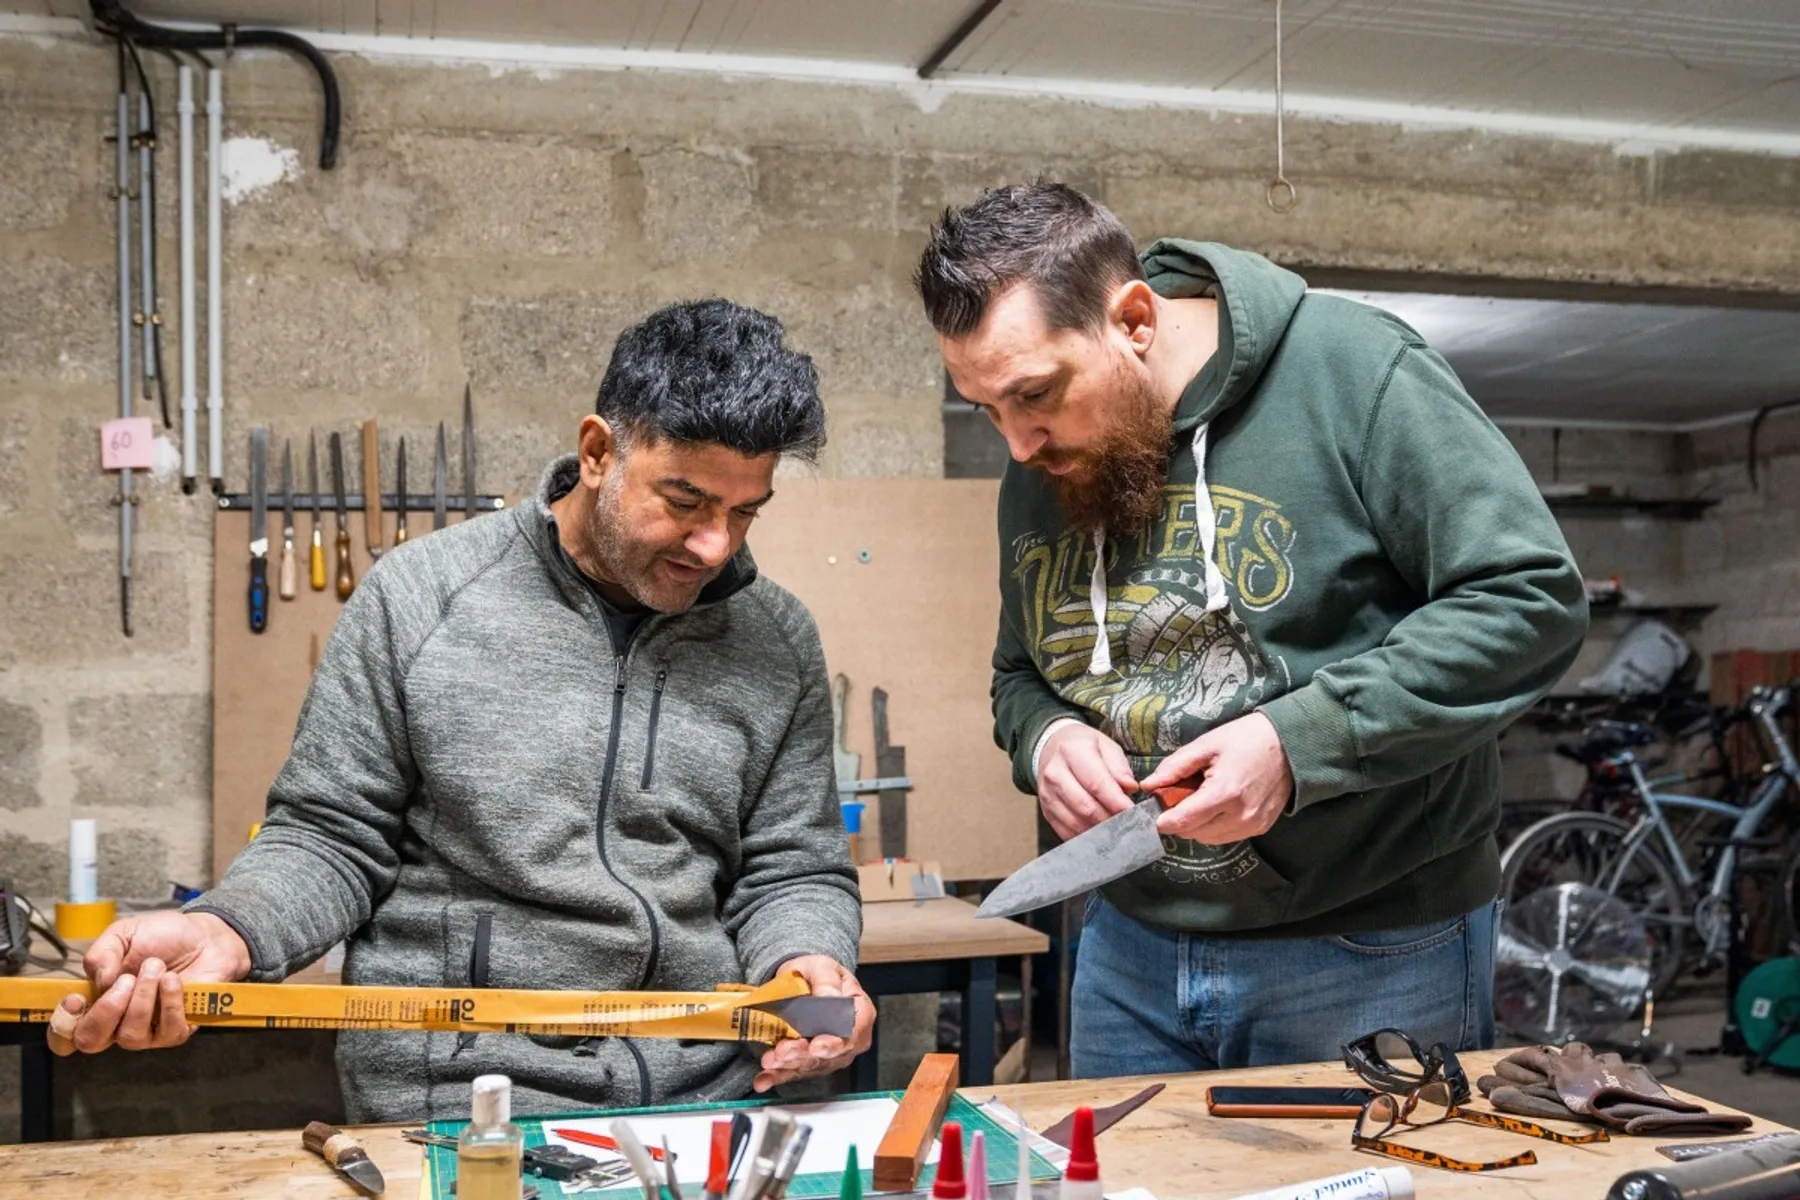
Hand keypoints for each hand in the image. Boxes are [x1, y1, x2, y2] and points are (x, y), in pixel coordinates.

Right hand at [49, 911, 252, 1056]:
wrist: (206, 935)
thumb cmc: (163, 937)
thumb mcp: (123, 934)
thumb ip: (101, 954)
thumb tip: (100, 981)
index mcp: (97, 1000)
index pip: (65, 1033)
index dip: (62, 1024)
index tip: (75, 999)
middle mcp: (117, 1022)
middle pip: (92, 1040)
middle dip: (106, 1010)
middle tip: (126, 980)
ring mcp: (147, 1031)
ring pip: (130, 1035)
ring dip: (143, 997)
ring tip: (157, 967)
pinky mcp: (177, 1031)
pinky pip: (167, 1031)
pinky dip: (169, 1002)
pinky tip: (173, 980)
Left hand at [753, 955, 874, 1092]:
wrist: (801, 982)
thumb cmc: (817, 975)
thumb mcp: (822, 966)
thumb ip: (827, 980)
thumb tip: (829, 996)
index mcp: (858, 1012)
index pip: (853, 1033)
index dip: (835, 1044)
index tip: (817, 1046)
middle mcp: (848, 1038)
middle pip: (829, 1054)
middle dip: (803, 1054)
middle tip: (784, 1051)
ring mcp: (829, 1053)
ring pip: (809, 1065)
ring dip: (787, 1065)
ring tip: (769, 1060)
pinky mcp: (809, 1062)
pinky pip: (793, 1072)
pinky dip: (777, 1077)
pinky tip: (764, 1081)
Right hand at [1036, 722, 1137, 840]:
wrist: (1052, 748)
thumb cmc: (1083, 748)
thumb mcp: (1105, 746)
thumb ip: (1119, 767)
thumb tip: (1130, 787)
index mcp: (1071, 752)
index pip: (1096, 784)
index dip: (1117, 802)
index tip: (1133, 812)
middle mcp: (1055, 774)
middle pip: (1086, 807)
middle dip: (1110, 819)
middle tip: (1127, 822)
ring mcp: (1047, 794)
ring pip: (1076, 822)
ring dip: (1099, 830)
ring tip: (1115, 827)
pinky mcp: (1046, 811)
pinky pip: (1066, 832)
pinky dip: (1086, 836)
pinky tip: (1099, 831)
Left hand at [1142, 711, 1293, 844]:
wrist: (1288, 743)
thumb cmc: (1246, 739)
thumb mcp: (1206, 745)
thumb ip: (1174, 767)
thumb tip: (1148, 786)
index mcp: (1224, 793)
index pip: (1182, 822)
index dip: (1162, 819)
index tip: (1154, 809)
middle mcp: (1240, 816)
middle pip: (1192, 833)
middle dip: (1179, 818)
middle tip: (1180, 795)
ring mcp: (1252, 825)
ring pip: (1207, 838)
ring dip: (1196, 824)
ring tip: (1201, 797)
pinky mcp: (1260, 828)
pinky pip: (1226, 836)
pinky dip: (1214, 825)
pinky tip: (1218, 804)